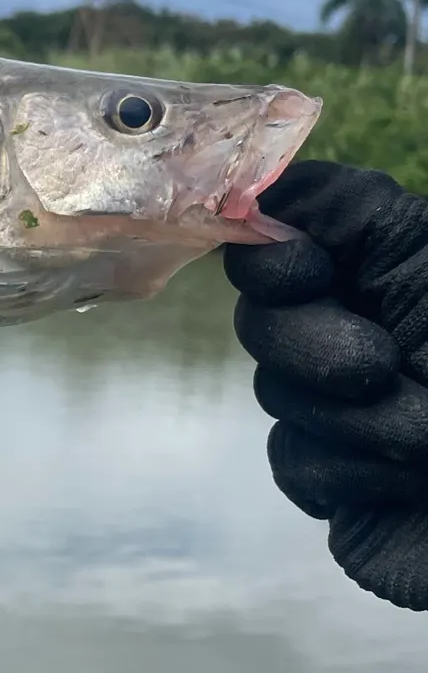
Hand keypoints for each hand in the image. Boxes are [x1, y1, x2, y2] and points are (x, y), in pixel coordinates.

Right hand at [225, 160, 427, 609]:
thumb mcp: (427, 260)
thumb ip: (350, 211)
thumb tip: (266, 192)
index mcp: (392, 263)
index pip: (281, 233)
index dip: (273, 256)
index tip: (311, 275)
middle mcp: (361, 323)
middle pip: (261, 316)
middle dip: (312, 345)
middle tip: (382, 366)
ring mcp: (343, 402)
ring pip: (275, 392)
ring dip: (354, 420)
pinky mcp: (336, 475)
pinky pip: (294, 461)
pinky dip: (349, 473)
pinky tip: (404, 480)